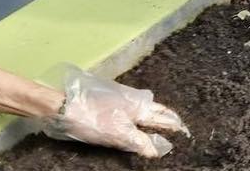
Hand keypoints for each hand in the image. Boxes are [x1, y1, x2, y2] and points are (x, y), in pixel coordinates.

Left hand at [37, 67, 188, 157]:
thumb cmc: (94, 120)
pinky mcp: (111, 100)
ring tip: (164, 120)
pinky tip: (139, 116)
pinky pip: (135, 106)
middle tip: (179, 126)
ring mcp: (123, 98)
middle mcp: (136, 100)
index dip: (174, 124)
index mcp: (140, 107)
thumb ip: (140, 141)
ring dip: (156, 113)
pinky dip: (143, 112)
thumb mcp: (118, 134)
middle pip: (156, 110)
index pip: (163, 117)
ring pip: (146, 106)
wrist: (64, 106)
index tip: (185, 131)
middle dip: (168, 118)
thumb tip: (159, 150)